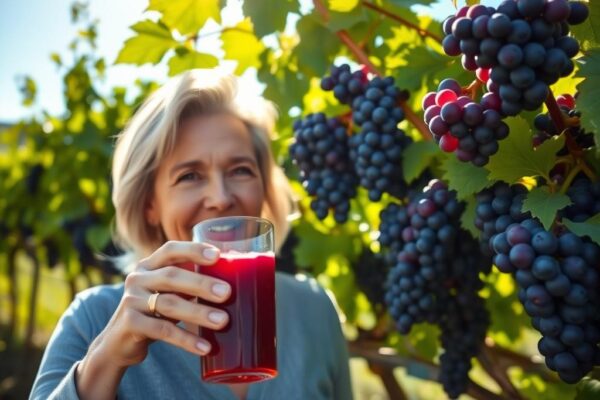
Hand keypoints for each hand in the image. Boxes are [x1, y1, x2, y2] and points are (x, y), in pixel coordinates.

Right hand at [89, 241, 229, 367]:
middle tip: (227, 293)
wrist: (118, 343)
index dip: (193, 250)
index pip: (170, 250)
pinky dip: (186, 339)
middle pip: (172, 276)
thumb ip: (189, 285)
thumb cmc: (154, 313)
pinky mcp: (129, 324)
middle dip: (202, 284)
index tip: (218, 255)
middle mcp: (137, 278)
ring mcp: (131, 300)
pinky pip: (162, 330)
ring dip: (198, 313)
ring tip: (223, 321)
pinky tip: (205, 347)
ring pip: (169, 304)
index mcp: (149, 265)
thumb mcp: (167, 293)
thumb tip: (236, 285)